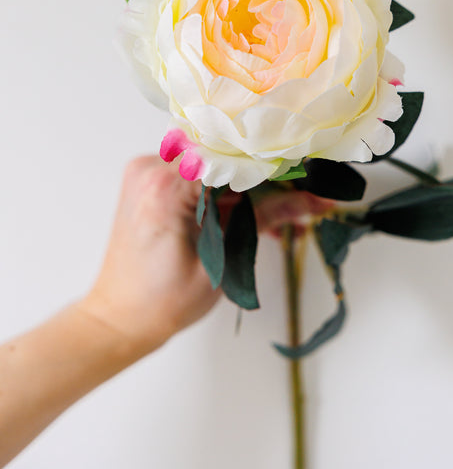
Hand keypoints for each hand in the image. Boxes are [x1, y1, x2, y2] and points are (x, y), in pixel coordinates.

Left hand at [80, 156, 332, 358]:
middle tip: (305, 198)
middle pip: (225, 156)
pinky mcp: (152, 181)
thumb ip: (264, 220)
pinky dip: (228, 190)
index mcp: (165, 187)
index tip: (310, 178)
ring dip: (251, 186)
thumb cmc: (162, 301)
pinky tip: (255, 213)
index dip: (275, 167)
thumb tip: (312, 200)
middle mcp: (152, 169)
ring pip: (216, 163)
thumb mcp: (223, 261)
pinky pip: (200, 173)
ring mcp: (148, 172)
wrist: (119, 318)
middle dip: (267, 178)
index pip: (233, 157)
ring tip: (285, 213)